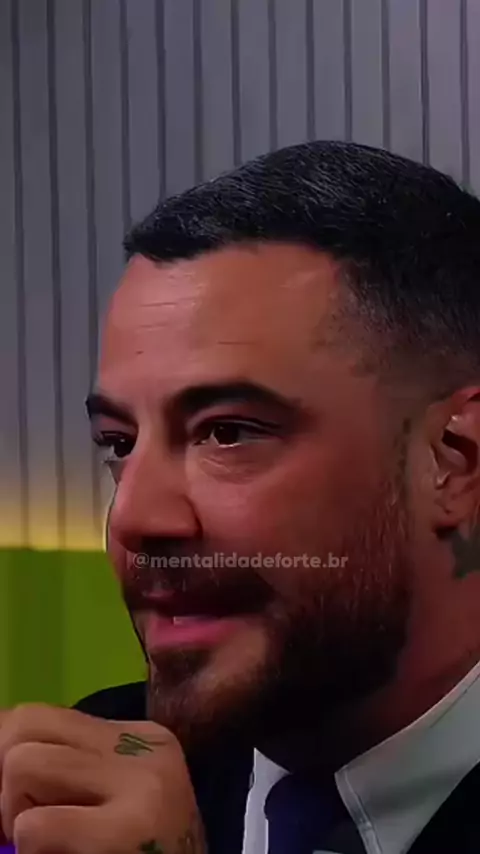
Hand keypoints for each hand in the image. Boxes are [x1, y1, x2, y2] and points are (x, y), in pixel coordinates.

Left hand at [0, 704, 205, 853]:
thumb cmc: (140, 853)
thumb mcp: (113, 798)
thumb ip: (73, 768)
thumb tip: (3, 747)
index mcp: (143, 737)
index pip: (41, 715)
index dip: (6, 749)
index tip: (12, 793)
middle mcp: (145, 749)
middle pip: (26, 727)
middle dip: (7, 780)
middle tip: (24, 825)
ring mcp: (141, 785)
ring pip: (23, 764)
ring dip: (14, 813)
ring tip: (47, 843)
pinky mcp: (129, 830)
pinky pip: (33, 825)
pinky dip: (28, 848)